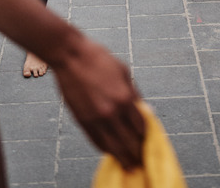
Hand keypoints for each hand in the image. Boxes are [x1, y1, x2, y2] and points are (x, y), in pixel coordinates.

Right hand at [52, 32, 144, 169]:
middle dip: (137, 154)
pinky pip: (96, 142)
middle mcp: (112, 112)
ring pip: (113, 148)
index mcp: (125, 97)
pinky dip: (105, 149)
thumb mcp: (123, 71)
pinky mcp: (82, 121)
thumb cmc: (99, 59)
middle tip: (141, 160)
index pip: (141, 128)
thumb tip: (145, 110)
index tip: (148, 143)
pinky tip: (110, 151)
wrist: (71, 56)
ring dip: (122, 158)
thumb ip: (134, 93)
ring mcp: (95, 118)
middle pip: (129, 143)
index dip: (146, 138)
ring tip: (129, 164)